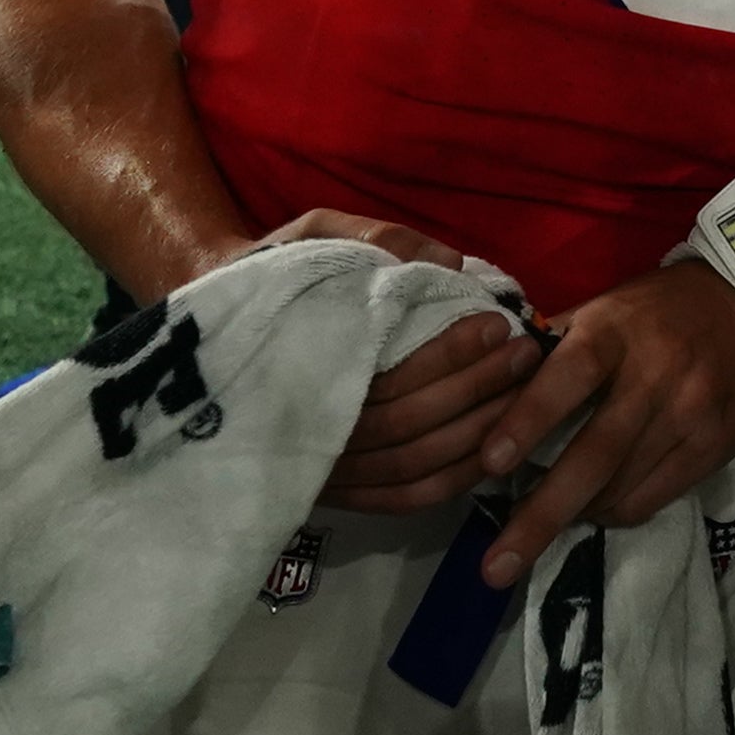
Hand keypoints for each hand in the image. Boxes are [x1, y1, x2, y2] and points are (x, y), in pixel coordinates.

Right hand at [270, 210, 550, 513]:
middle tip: (525, 353)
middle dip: (475, 390)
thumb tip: (450, 262)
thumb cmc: (272, 276)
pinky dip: (452, 480)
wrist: (209, 336)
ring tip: (524, 393)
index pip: (388, 376)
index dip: (449, 355)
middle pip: (407, 427)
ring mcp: (319, 469)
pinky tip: (492, 449)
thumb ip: (376, 241)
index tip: (495, 323)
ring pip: (410, 469)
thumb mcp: (310, 236)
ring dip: (476, 436)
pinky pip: (401, 498)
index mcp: (299, 364)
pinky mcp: (331, 492)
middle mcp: (306, 429)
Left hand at [462, 257, 734, 588]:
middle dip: (541, 515)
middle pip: (595, 455)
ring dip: (572, 515)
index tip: (490, 463)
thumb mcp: (604, 308)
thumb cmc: (657, 310)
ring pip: (621, 487)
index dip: (528, 420)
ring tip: (536, 529)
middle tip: (495, 567)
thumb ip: (554, 349)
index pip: (568, 377)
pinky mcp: (714, 447)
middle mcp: (656, 375)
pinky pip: (652, 498)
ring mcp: (690, 415)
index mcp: (615, 331)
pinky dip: (613, 512)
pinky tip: (594, 508)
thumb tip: (495, 398)